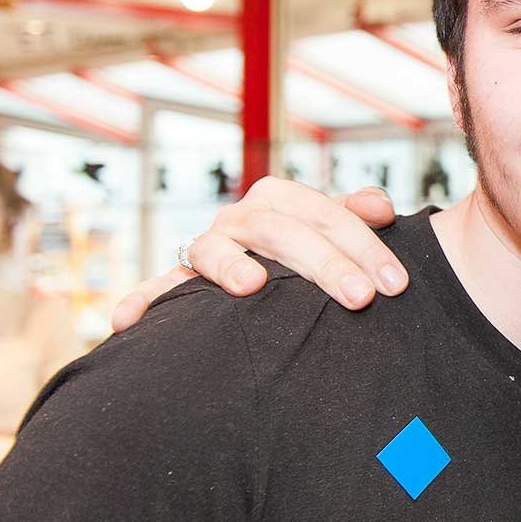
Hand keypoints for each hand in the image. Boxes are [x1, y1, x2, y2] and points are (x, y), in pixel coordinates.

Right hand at [110, 179, 402, 331]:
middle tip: (361, 299)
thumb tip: (382, 208)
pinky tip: (125, 321)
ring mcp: (207, 247)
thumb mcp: (335, 229)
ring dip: (229, 265)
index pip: (326, 214)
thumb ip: (357, 215)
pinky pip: (157, 289)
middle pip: (281, 231)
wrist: (266, 268)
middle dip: (324, 263)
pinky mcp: (181, 281)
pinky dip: (141, 301)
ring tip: (251, 286)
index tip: (395, 284)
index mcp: (280, 199)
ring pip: (214, 248)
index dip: (364, 246)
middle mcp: (240, 218)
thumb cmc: (310, 251)